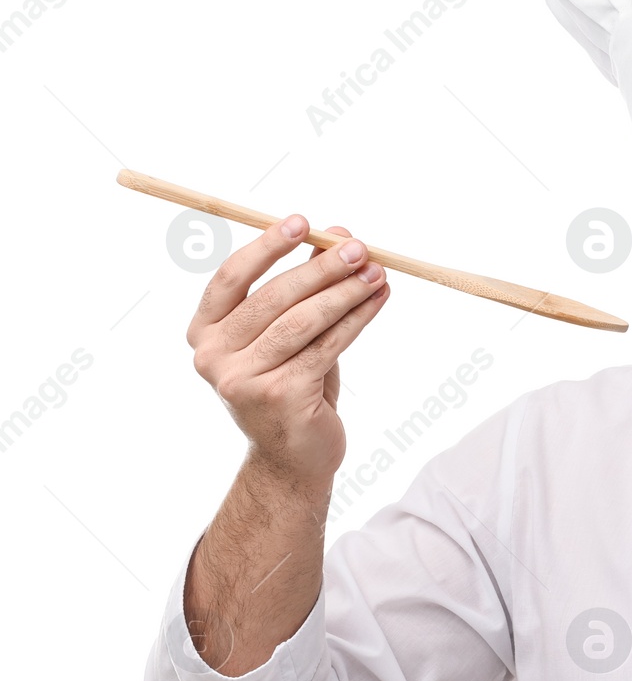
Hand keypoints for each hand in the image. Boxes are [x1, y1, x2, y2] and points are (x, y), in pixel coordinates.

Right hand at [187, 216, 388, 483]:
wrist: (294, 459)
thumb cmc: (293, 386)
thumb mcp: (292, 333)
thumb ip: (306, 289)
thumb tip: (335, 234)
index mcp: (204, 334)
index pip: (230, 278)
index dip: (267, 247)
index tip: (303, 222)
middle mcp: (213, 357)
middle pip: (271, 298)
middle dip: (320, 268)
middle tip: (358, 247)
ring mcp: (242, 380)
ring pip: (302, 322)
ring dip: (344, 292)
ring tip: (377, 271)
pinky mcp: (279, 396)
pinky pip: (326, 347)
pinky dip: (357, 319)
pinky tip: (378, 299)